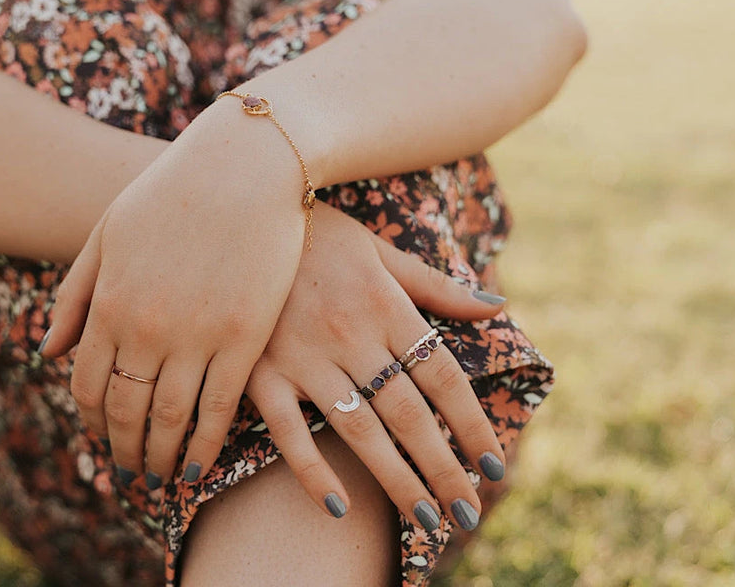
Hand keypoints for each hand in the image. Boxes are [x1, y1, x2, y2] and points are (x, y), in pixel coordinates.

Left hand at [40, 110, 308, 487]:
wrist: (245, 165)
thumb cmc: (172, 192)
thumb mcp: (107, 233)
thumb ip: (75, 295)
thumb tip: (49, 353)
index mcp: (109, 303)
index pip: (88, 384)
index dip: (92, 421)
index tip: (101, 440)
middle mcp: (146, 328)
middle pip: (124, 411)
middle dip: (122, 450)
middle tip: (129, 474)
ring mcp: (197, 335)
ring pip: (168, 419)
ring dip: (159, 458)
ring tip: (160, 480)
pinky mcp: (244, 337)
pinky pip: (219, 407)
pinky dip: (203, 446)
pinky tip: (197, 467)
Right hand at [244, 203, 507, 531]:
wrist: (236, 214)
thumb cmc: (317, 232)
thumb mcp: (381, 251)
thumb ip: (437, 286)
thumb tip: (498, 306)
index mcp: (385, 304)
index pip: (440, 375)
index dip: (471, 423)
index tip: (493, 465)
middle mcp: (349, 334)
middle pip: (407, 413)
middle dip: (442, 468)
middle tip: (468, 514)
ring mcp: (302, 356)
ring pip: (359, 430)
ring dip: (396, 481)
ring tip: (427, 521)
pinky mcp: (259, 372)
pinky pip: (288, 430)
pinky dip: (312, 470)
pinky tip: (339, 506)